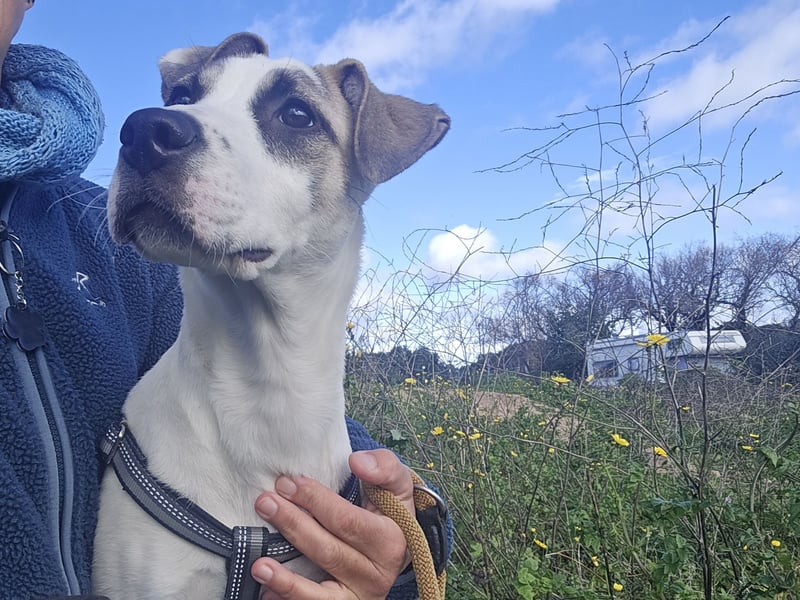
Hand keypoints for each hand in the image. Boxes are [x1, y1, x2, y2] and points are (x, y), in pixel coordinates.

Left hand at [252, 449, 413, 598]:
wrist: (398, 546)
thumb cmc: (389, 510)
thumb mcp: (396, 485)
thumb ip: (383, 467)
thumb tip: (357, 462)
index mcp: (390, 540)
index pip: (347, 520)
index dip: (315, 501)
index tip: (288, 482)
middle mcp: (377, 573)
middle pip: (328, 551)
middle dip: (293, 525)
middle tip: (265, 503)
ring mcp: (360, 595)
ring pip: (320, 592)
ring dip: (286, 580)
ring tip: (258, 565)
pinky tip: (266, 592)